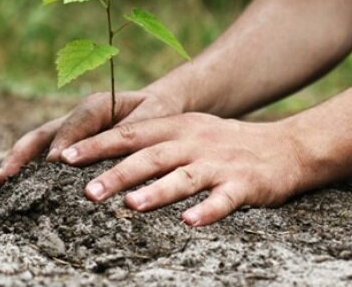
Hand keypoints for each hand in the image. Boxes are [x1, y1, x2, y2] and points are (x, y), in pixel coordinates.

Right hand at [0, 90, 184, 192]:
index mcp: (96, 105)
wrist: (157, 106)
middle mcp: (74, 118)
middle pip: (41, 135)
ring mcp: (66, 133)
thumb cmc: (157, 112)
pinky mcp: (65, 147)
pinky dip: (20, 174)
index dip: (64, 141)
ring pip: (33, 148)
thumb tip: (115, 149)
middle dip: (20, 157)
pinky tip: (0, 192)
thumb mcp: (154, 116)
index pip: (76, 123)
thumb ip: (135, 129)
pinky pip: (39, 159)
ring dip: (11, 166)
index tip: (54, 163)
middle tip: (2, 179)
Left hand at [58, 113, 306, 225]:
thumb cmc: (225, 144)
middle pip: (150, 156)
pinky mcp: (245, 184)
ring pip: (183, 177)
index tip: (64, 157)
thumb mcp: (188, 132)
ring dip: (156, 192)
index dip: (97, 145)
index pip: (130, 134)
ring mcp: (219, 163)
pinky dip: (207, 211)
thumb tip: (103, 158)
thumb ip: (152, 142)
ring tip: (131, 206)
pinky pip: (223, 199)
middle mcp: (194, 142)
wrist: (286, 147)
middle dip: (117, 173)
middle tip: (87, 192)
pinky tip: (189, 223)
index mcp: (177, 127)